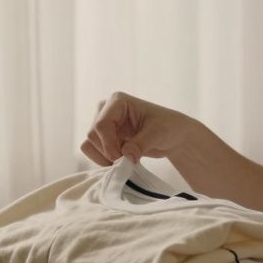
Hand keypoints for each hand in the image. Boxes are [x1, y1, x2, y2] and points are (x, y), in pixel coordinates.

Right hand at [80, 92, 197, 165]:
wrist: (173, 136)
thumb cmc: (168, 127)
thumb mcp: (157, 134)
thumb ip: (141, 145)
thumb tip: (126, 156)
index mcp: (118, 101)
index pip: (101, 124)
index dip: (108, 144)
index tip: (120, 157)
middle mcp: (106, 110)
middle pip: (92, 135)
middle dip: (108, 151)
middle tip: (127, 160)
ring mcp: (104, 124)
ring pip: (89, 144)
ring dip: (104, 157)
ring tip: (125, 160)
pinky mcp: (104, 138)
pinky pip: (93, 152)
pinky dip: (104, 160)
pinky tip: (122, 161)